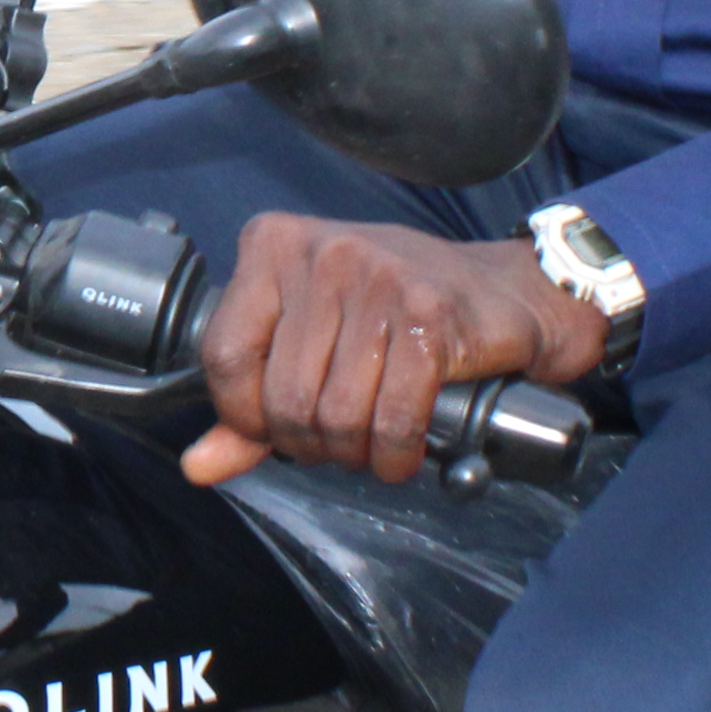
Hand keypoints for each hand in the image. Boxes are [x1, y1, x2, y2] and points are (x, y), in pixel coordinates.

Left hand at [183, 215, 610, 490]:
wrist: (511, 292)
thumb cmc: (402, 312)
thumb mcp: (314, 336)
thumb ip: (251, 403)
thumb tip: (198, 466)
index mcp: (274, 245)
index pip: (221, 354)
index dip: (243, 414)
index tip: (272, 428)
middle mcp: (322, 254)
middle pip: (282, 396)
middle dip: (308, 443)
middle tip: (335, 444)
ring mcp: (377, 280)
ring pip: (335, 414)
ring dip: (353, 454)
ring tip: (370, 448)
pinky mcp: (429, 317)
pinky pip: (391, 419)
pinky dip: (395, 455)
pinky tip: (404, 453)